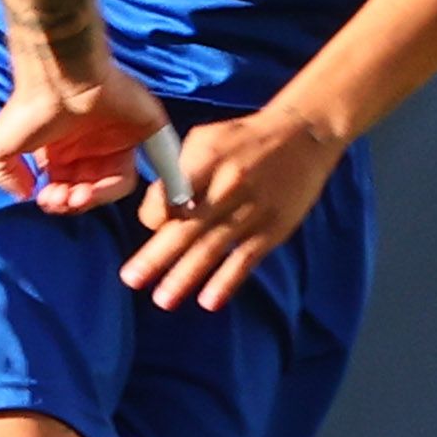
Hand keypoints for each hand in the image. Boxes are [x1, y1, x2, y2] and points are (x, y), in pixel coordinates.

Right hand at [0, 45, 174, 218]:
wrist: (62, 79)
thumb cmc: (30, 110)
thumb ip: (1, 174)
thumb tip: (25, 193)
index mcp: (59, 151)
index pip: (64, 186)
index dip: (55, 199)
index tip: (45, 197)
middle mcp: (88, 149)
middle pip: (88, 190)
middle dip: (72, 202)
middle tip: (61, 198)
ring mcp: (116, 142)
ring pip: (113, 185)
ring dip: (93, 198)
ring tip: (77, 195)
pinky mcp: (142, 135)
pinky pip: (144, 167)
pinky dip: (120, 186)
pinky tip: (99, 190)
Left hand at [121, 95, 342, 310]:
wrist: (304, 136)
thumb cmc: (244, 138)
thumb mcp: (204, 139)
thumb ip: (178, 170)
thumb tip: (156, 204)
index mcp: (205, 162)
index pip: (168, 196)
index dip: (153, 215)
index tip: (150, 226)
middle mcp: (227, 188)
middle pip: (186, 228)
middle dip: (156, 257)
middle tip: (132, 280)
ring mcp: (252, 211)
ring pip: (212, 249)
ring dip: (185, 277)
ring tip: (163, 299)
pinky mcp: (274, 229)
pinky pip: (246, 259)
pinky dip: (227, 281)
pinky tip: (209, 301)